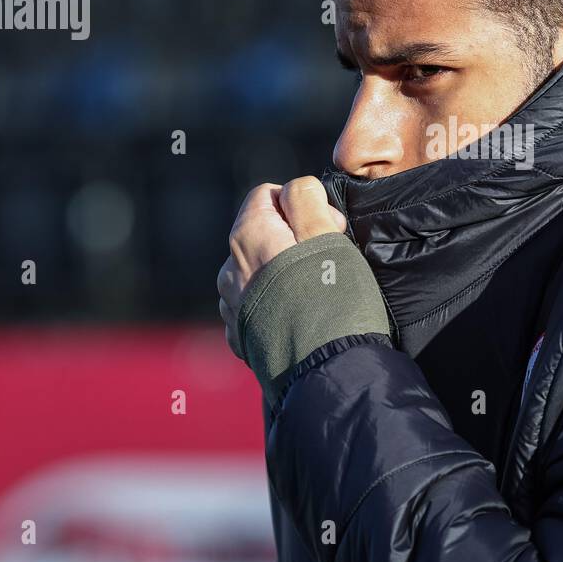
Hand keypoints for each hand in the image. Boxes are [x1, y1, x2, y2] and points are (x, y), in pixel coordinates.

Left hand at [217, 176, 347, 359]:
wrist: (327, 371)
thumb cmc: (333, 298)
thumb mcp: (326, 232)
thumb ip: (305, 197)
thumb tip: (295, 190)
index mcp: (246, 236)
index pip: (268, 195)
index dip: (304, 206)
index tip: (328, 231)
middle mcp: (229, 268)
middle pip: (264, 234)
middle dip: (294, 240)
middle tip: (328, 264)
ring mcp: (232, 306)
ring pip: (260, 270)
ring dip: (284, 273)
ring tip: (315, 296)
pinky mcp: (241, 336)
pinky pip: (259, 304)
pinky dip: (277, 304)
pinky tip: (300, 318)